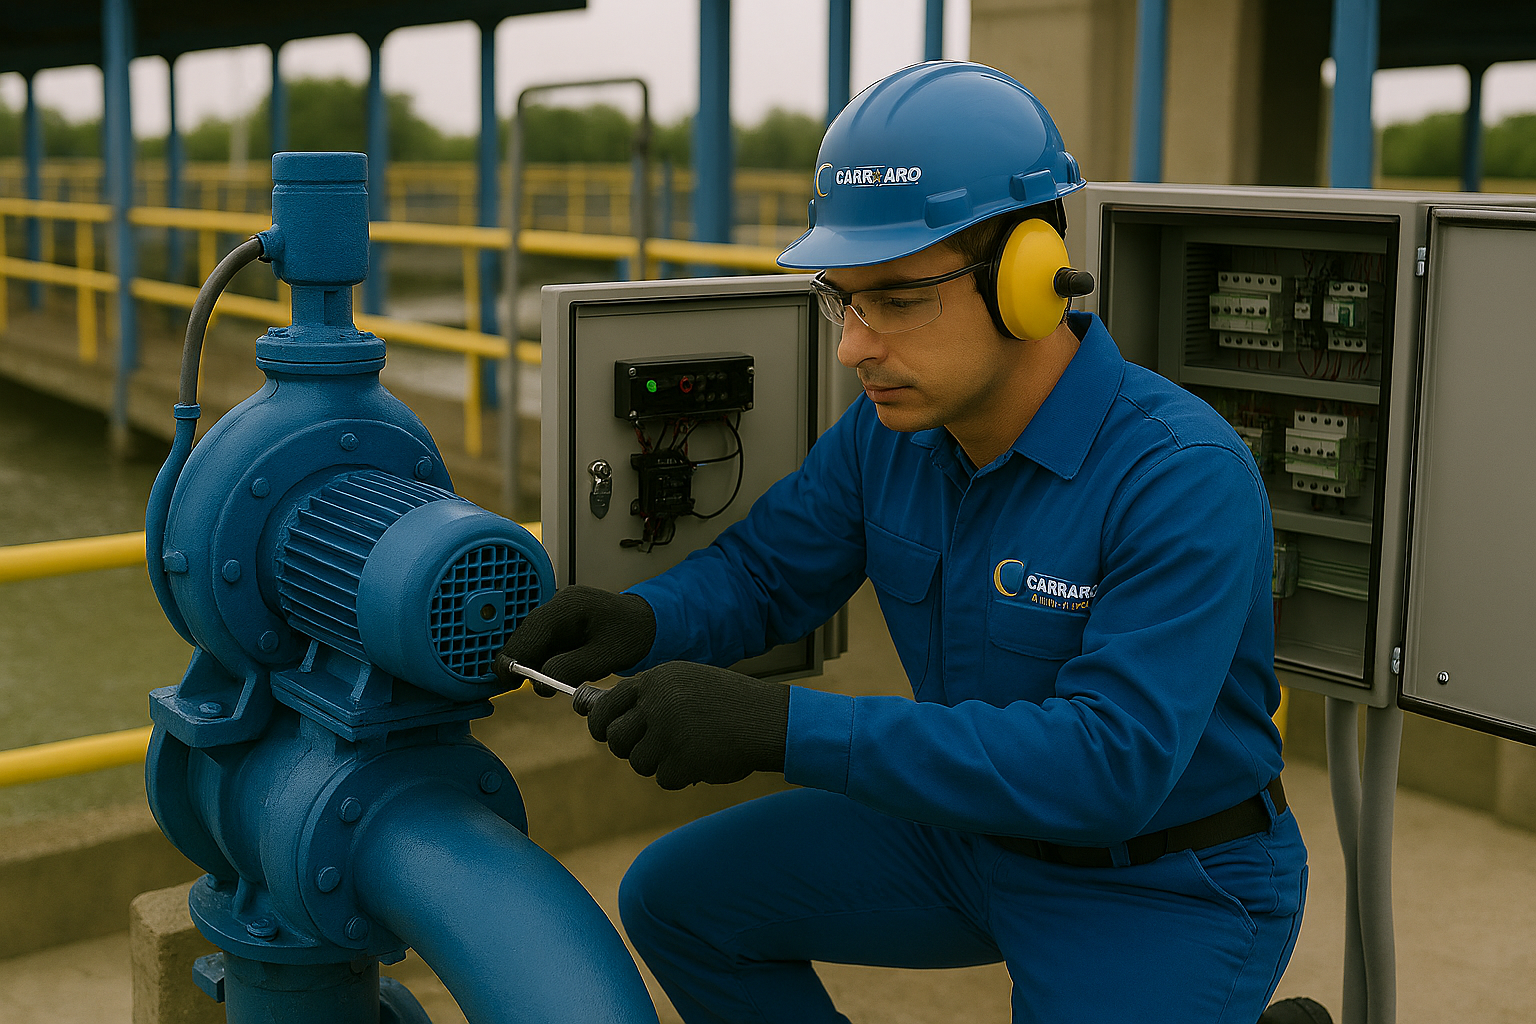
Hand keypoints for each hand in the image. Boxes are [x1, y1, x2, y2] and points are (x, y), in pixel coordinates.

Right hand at [495, 586, 655, 695]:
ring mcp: (557, 613)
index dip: (514, 658)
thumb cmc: (633, 634)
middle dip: (525, 664)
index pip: (528, 632)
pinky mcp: (560, 624)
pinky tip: (564, 670)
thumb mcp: (604, 656)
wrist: (648, 624)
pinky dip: (546, 660)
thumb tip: (539, 683)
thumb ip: (570, 668)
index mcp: (568, 606)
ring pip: (531, 643)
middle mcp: (558, 605)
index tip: (510, 682)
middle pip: (524, 637)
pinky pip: (543, 644)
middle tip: (540, 688)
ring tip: (560, 679)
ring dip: (537, 664)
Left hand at [582, 662, 789, 789]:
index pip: (607, 704)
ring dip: (659, 763)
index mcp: (658, 679)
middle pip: (614, 738)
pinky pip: (663, 779)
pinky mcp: (681, 761)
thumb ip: (648, 696)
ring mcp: (668, 731)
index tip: (604, 732)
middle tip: (652, 749)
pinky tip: (704, 760)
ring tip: (689, 749)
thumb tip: (596, 713)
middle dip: (629, 748)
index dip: (601, 723)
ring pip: (638, 762)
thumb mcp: (687, 684)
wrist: (768, 720)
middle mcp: (658, 702)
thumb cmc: (728, 704)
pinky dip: (681, 776)